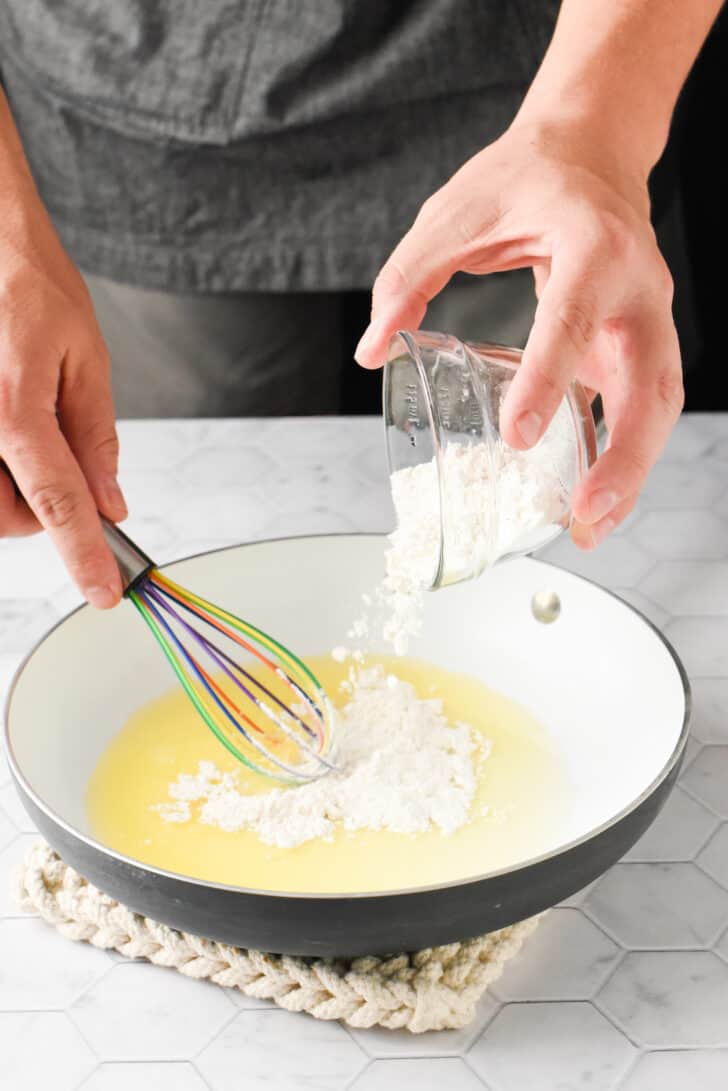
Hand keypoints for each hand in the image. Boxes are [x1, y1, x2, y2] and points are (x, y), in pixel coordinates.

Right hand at [1, 98, 126, 605]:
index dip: (85, 556)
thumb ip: (95, 438)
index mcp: (14, 411)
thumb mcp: (83, 358)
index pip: (59, 505)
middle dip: (43, 513)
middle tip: (64, 470)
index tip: (105, 593)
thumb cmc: (27, 284)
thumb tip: (110, 500)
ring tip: (27, 436)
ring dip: (14, 493)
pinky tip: (9, 429)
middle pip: (10, 518)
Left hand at [355, 121, 683, 547]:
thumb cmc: (523, 180)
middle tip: (587, 514)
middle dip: (624, 456)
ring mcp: (646, 318)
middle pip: (649, 383)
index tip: (519, 434)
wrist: (588, 153)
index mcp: (592, 244)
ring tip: (592, 528)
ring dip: (633, 471)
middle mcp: (635, 286)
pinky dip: (624, 455)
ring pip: (658, 405)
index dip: (548, 380)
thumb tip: (371, 350)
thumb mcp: (454, 214)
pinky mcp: (636, 343)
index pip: (571, 319)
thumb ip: (408, 277)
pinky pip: (642, 406)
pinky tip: (594, 499)